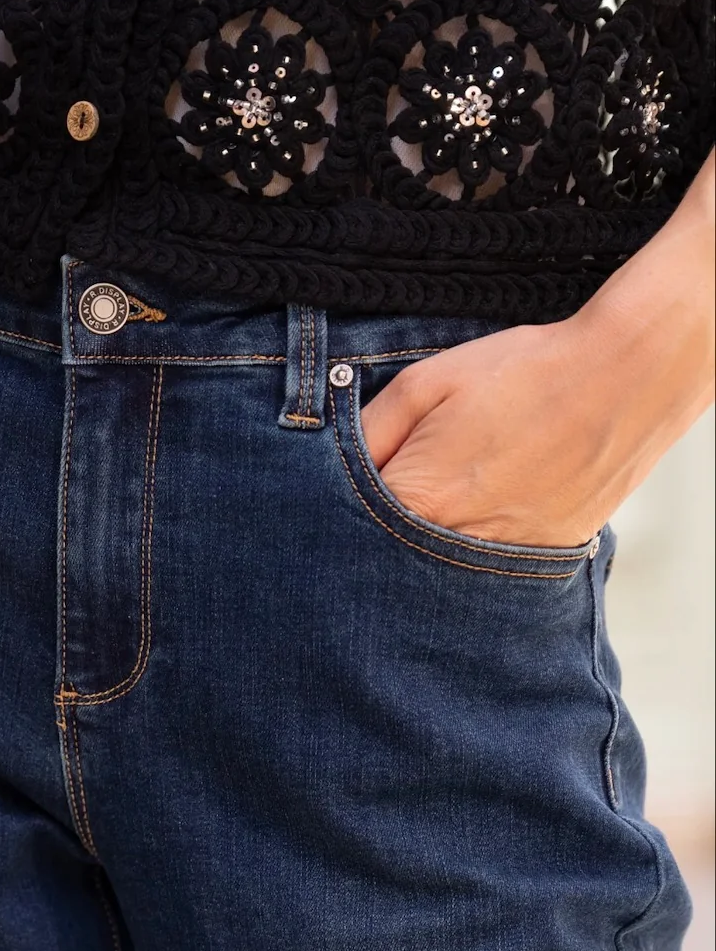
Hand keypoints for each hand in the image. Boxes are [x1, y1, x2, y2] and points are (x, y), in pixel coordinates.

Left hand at [361, 274, 714, 548]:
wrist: (624, 380)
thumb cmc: (525, 374)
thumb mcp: (424, 384)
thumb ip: (364, 433)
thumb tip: (326, 464)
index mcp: (415, 502)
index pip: (341, 532)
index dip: (335, 512)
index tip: (341, 496)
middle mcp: (451, 548)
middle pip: (383, 562)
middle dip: (373, 536)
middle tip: (398, 495)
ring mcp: (496, 565)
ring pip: (429, 576)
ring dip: (422, 548)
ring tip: (453, 494)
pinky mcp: (534, 567)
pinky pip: (479, 574)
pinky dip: (468, 553)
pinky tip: (484, 509)